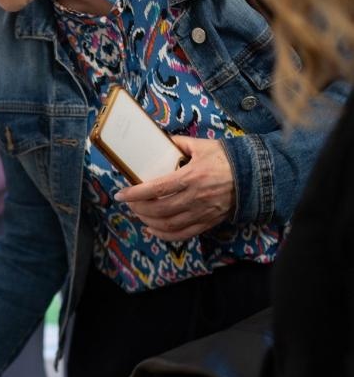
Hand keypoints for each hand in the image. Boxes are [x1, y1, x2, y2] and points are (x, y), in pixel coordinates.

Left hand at [114, 136, 234, 239]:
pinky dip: (164, 235)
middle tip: (129, 203)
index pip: (157, 188)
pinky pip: (183, 234)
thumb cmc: (228, 158)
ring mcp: (202, 212)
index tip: (121, 194)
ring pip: (168, 225)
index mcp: (192, 177)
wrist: (255, 176)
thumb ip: (180, 143)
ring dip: (148, 222)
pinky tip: (153, 230)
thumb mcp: (203, 146)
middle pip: (159, 209)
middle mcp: (195, 198)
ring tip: (139, 214)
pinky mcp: (208, 222)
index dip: (135, 193)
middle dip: (139, 208)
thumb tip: (161, 140)